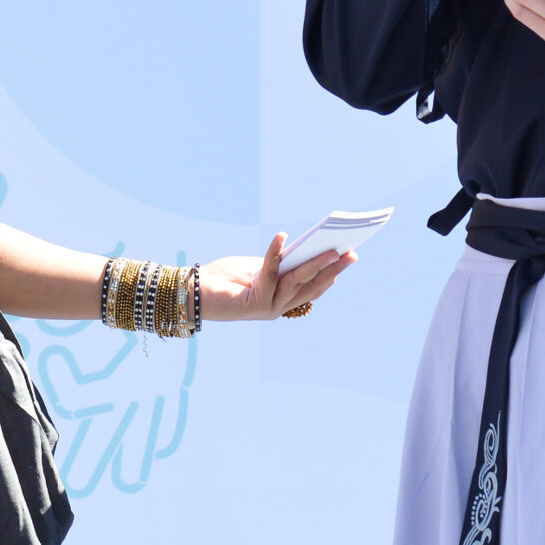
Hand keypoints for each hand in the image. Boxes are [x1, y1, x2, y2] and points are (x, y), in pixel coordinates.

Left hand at [198, 235, 351, 321]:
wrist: (193, 292)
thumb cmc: (223, 278)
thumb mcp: (256, 267)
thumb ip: (277, 263)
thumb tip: (299, 248)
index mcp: (280, 300)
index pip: (311, 289)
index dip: (331, 274)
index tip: (348, 257)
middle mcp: (277, 307)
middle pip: (311, 286)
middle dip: (333, 269)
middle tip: (351, 253)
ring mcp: (267, 308)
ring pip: (297, 282)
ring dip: (315, 264)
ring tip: (331, 247)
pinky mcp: (253, 303)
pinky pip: (268, 273)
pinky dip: (275, 253)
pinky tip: (282, 237)